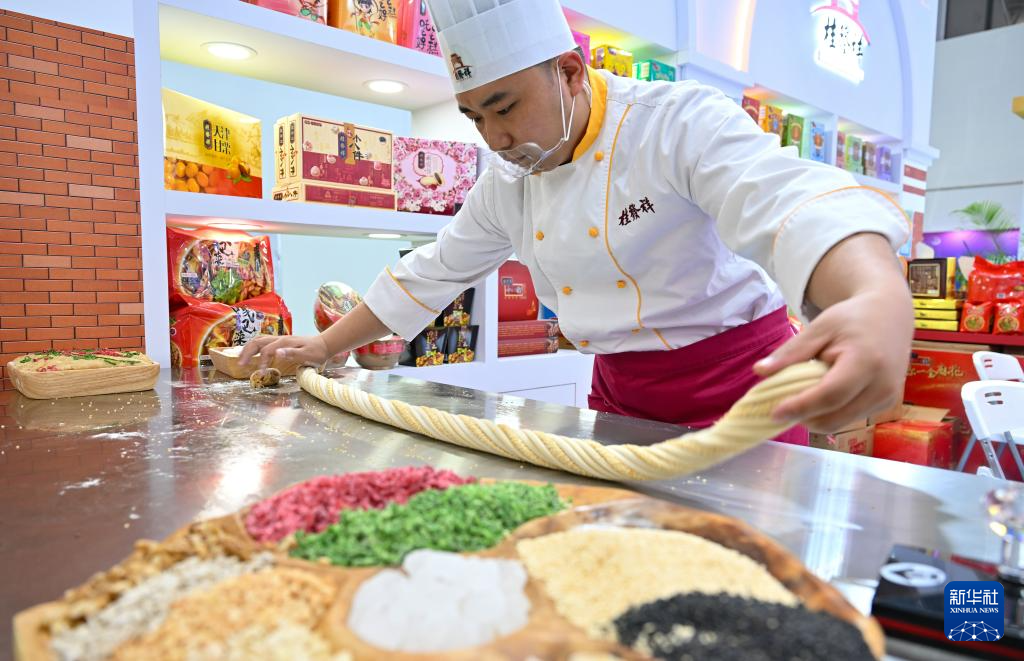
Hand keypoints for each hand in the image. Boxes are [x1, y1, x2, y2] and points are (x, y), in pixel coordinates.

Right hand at [238, 334, 329, 370]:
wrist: (324, 344)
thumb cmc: (317, 352)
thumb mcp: (308, 355)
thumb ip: (293, 354)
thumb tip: (277, 353)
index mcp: (284, 342)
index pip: (266, 350)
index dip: (261, 362)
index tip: (261, 374)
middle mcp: (279, 339)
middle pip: (257, 342)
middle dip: (246, 352)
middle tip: (240, 365)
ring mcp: (278, 340)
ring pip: (258, 340)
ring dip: (248, 349)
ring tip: (240, 360)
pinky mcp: (279, 343)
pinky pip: (262, 343)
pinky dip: (253, 348)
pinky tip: (250, 355)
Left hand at [753, 289, 912, 431]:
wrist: (890, 314)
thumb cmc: (852, 319)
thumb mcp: (819, 328)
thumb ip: (791, 352)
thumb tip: (759, 370)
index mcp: (866, 362)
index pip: (830, 395)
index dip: (800, 407)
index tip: (774, 412)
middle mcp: (882, 386)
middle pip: (835, 418)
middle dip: (804, 417)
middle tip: (780, 406)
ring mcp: (888, 398)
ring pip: (840, 423)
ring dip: (816, 417)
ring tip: (802, 394)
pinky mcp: (887, 404)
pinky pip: (850, 418)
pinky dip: (830, 413)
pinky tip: (822, 394)